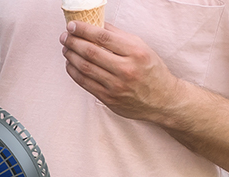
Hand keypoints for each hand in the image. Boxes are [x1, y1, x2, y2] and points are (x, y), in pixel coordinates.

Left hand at [60, 21, 184, 123]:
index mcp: (135, 52)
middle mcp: (126, 69)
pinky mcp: (109, 98)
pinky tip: (70, 64)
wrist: (163, 100)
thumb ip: (119, 36)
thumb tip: (97, 24)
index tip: (72, 25)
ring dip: (70, 56)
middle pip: (90, 52)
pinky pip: (85, 83)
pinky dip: (73, 72)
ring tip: (66, 48)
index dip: (83, 30)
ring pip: (85, 68)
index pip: (103, 37)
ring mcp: (116, 86)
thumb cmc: (152, 70)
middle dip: (73, 42)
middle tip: (64, 36)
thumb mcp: (142, 48)